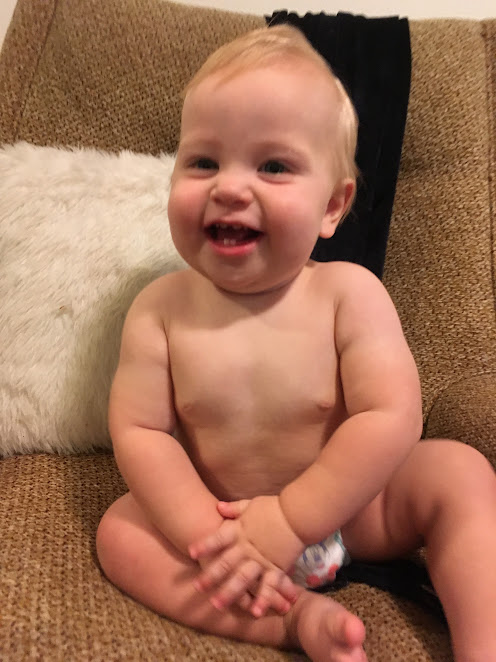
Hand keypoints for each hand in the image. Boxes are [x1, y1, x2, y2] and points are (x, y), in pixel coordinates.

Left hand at [189, 497, 304, 617]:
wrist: (299, 514)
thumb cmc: (274, 508)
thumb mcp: (251, 505)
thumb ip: (234, 509)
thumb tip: (217, 507)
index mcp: (240, 530)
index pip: (218, 538)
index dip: (205, 545)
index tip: (191, 551)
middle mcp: (247, 546)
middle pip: (226, 562)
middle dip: (210, 575)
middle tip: (197, 587)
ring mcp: (261, 559)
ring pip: (242, 578)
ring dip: (229, 592)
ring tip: (216, 605)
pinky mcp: (276, 568)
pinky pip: (268, 585)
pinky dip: (262, 599)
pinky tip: (255, 612)